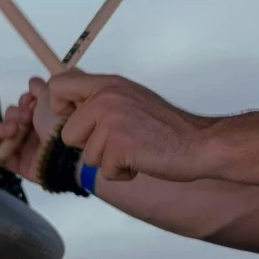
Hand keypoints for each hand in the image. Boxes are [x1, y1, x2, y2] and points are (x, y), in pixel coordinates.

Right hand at [0, 77, 57, 181]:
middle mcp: (34, 132)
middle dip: (14, 115)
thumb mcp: (51, 98)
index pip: (24, 106)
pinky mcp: (19, 164)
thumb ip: (40, 88)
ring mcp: (26, 148)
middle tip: (26, 118)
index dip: (23, 101)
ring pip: (3, 135)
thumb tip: (33, 81)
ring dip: (2, 128)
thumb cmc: (60, 122)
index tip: (28, 100)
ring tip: (12, 130)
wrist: (66, 151)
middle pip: (11, 119)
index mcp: (43, 117)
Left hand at [47, 70, 213, 182]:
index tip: (76, 118)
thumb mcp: (130, 100)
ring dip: (110, 161)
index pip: (58, 86)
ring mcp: (111, 121)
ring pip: (88, 156)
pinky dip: (122, 173)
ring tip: (135, 150)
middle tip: (120, 142)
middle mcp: (106, 98)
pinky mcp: (119, 145)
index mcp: (107, 84)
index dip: (59, 107)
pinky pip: (105, 171)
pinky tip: (141, 161)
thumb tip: (68, 104)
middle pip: (67, 134)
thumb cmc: (166, 128)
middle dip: (90, 146)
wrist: (200, 143)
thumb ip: (101, 100)